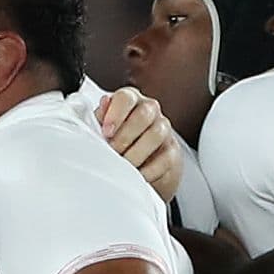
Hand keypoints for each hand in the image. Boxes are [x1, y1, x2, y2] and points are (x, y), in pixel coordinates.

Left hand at [96, 86, 183, 201]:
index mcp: (130, 99)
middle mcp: (150, 109)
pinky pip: (166, 158)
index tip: (106, 132)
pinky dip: (149, 170)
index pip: (126, 97)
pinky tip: (136, 175)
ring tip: (122, 166)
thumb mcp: (102, 126)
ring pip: (156, 135)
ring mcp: (164, 128)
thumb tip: (103, 104)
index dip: (115, 114)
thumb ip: (101, 116)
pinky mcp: (172, 150)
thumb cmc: (116, 138)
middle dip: (125, 137)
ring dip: (136, 154)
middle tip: (112, 152)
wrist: (140, 159)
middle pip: (144, 115)